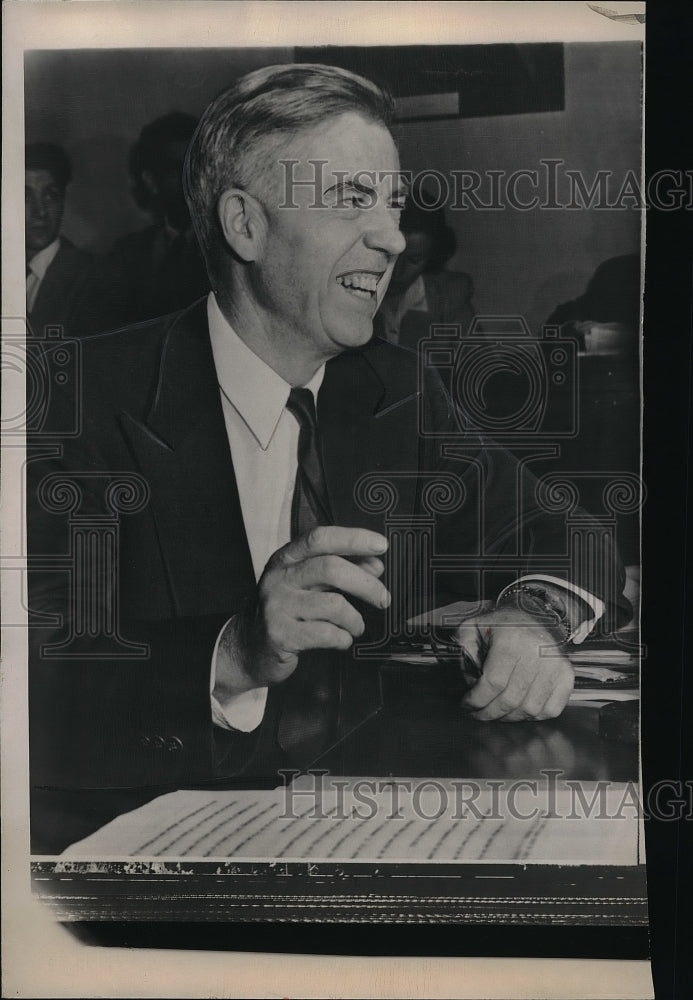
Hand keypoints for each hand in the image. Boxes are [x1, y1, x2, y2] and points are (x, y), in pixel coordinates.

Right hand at [215, 526, 389, 696]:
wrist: (248, 647)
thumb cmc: (286, 611)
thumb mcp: (308, 584)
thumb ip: (340, 570)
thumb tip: (375, 565)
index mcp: (286, 559)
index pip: (320, 538)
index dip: (353, 538)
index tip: (381, 545)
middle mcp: (279, 577)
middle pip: (330, 568)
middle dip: (366, 584)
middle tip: (383, 598)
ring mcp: (277, 606)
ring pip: (333, 604)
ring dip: (354, 619)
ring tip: (355, 626)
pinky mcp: (280, 634)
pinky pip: (325, 634)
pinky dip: (342, 638)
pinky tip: (341, 639)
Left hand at [454, 607, 573, 721]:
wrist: (534, 613)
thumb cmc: (503, 624)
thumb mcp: (474, 626)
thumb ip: (463, 649)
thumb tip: (466, 679)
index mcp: (512, 639)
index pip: (493, 682)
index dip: (477, 699)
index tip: (467, 704)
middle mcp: (537, 652)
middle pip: (511, 699)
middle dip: (489, 713)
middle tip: (478, 713)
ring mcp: (555, 665)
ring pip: (530, 709)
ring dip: (509, 717)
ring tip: (496, 712)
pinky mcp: (567, 675)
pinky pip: (551, 709)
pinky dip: (533, 716)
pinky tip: (519, 709)